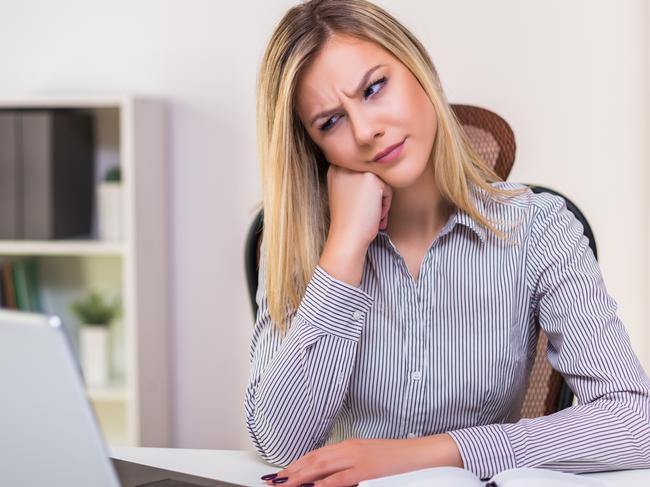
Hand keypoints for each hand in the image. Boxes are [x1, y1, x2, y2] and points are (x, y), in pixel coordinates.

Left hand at [262, 434, 462, 486]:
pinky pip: (339, 479)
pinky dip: (323, 484)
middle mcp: (349, 449)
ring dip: (300, 477)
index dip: (297, 463)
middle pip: (314, 460)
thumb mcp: (368, 457)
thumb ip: (348, 464)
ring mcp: (357, 458)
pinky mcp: (366, 470)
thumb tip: (328, 476)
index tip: (283, 472)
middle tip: (275, 480)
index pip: (316, 454)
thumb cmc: (395, 458)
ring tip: (284, 484)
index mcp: (349, 445)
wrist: (419, 453)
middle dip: (292, 471)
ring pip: (321, 468)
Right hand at [318, 166, 392, 286]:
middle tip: (363, 213)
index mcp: (335, 169)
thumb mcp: (342, 193)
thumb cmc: (346, 221)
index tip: (356, 207)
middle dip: (371, 198)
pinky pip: (388, 190)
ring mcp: (357, 171)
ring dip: (379, 202)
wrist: (347, 236)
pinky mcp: (371, 179)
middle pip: (371, 178)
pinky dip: (385, 205)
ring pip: (380, 184)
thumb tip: (371, 180)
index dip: (362, 194)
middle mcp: (344, 166)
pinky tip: (373, 216)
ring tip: (368, 215)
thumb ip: (352, 180)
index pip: (361, 175)